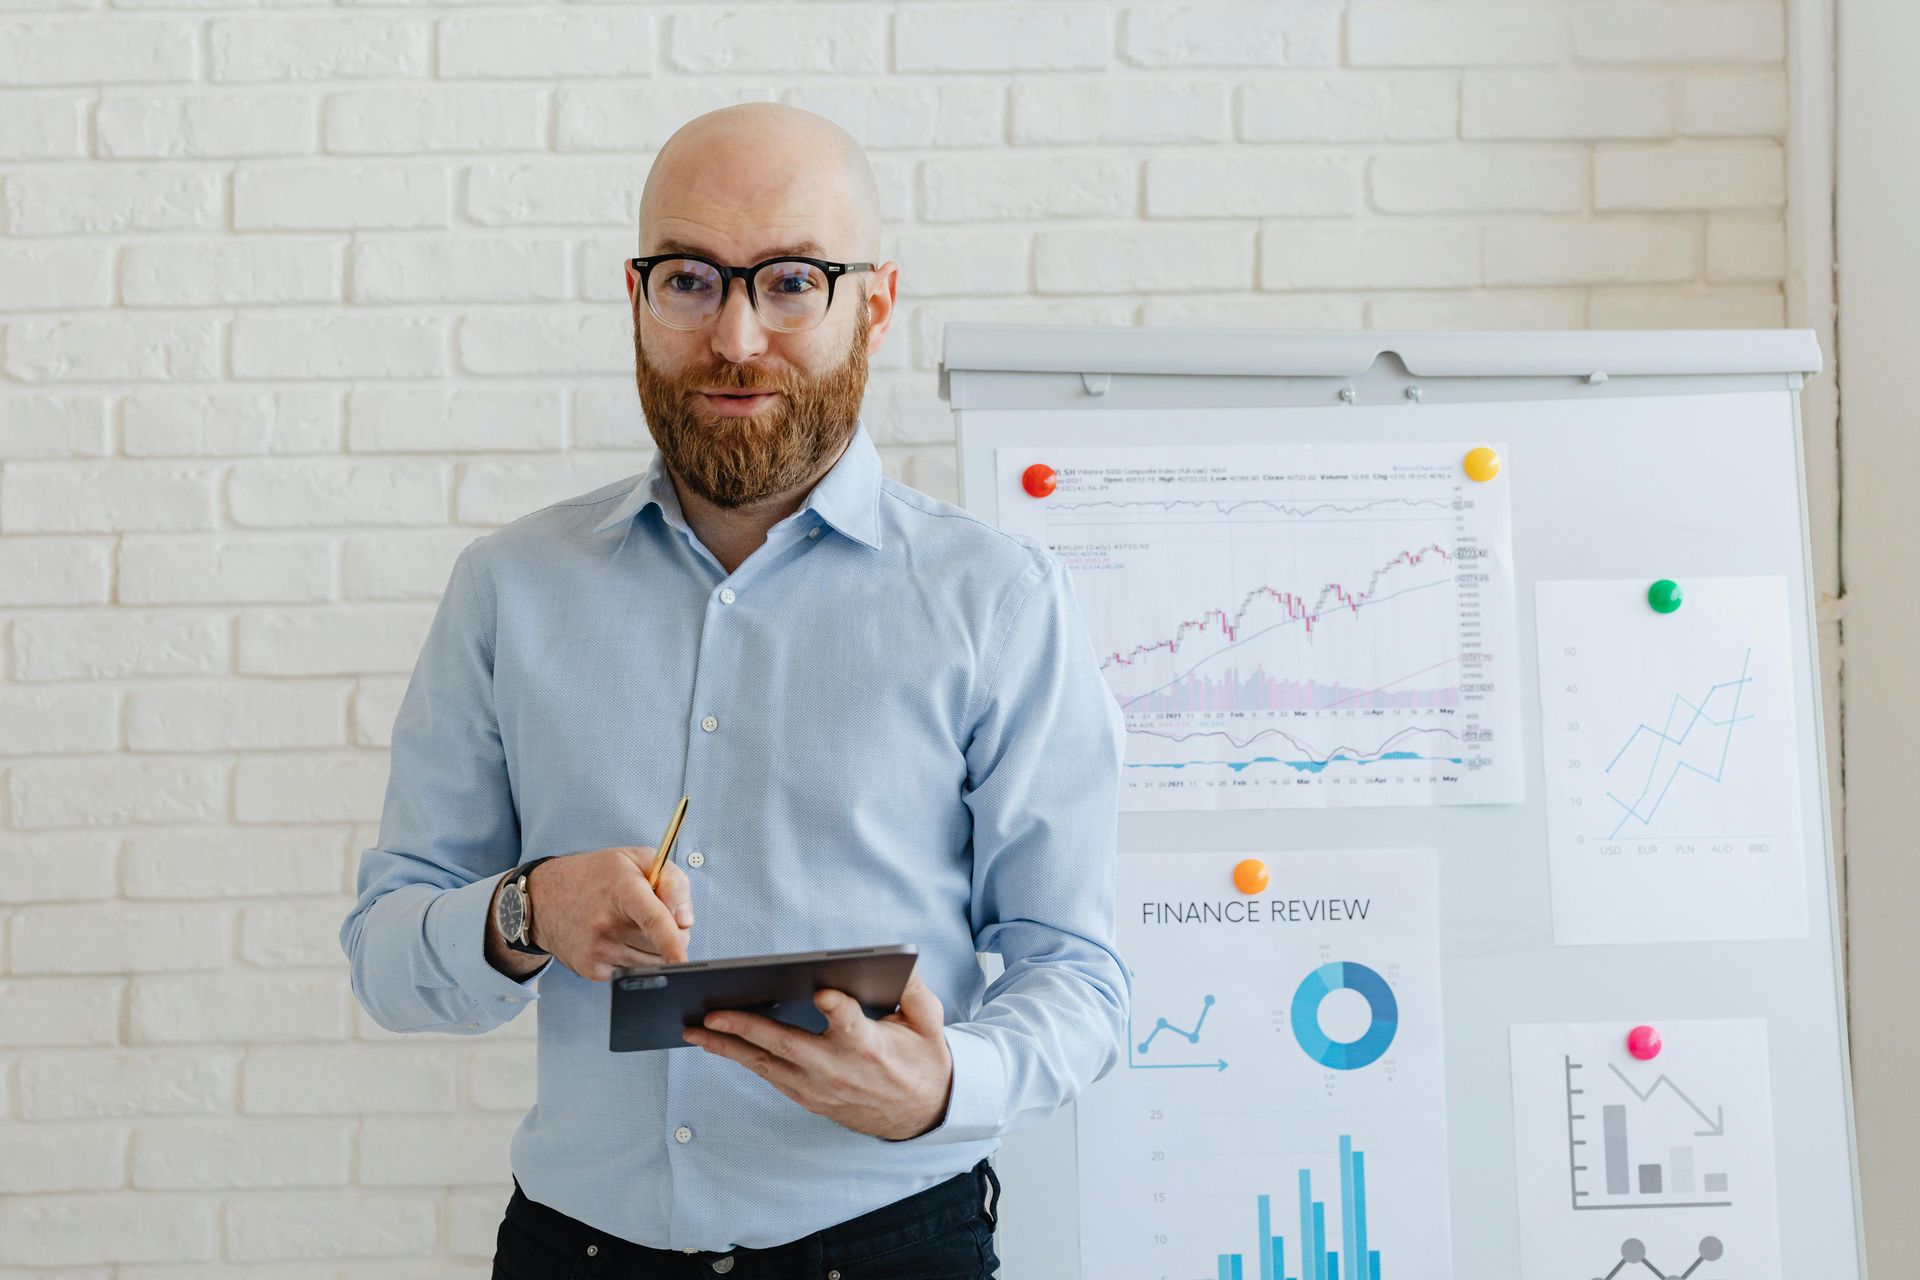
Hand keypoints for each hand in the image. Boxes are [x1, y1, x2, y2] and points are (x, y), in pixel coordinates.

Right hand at [532, 846, 693, 979]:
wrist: (546, 897)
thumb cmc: (598, 875)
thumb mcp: (638, 858)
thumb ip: (673, 882)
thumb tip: (685, 920)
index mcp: (623, 891)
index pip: (652, 919)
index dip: (670, 941)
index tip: (682, 959)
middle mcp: (607, 924)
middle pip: (662, 945)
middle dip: (671, 935)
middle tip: (653, 914)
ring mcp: (598, 950)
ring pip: (651, 964)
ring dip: (653, 949)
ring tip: (632, 924)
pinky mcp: (592, 970)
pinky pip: (632, 972)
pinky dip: (634, 958)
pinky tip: (618, 939)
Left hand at [682, 964, 953, 1140]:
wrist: (919, 1114)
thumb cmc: (921, 1060)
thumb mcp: (929, 1023)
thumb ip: (915, 991)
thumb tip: (900, 961)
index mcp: (869, 1046)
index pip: (850, 1024)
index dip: (837, 1008)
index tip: (822, 992)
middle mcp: (837, 1069)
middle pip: (787, 1046)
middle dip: (747, 1029)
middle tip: (713, 1014)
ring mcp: (818, 1088)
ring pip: (766, 1065)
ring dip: (728, 1048)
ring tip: (694, 1030)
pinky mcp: (807, 1097)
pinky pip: (768, 1076)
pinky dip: (741, 1059)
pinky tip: (716, 1043)